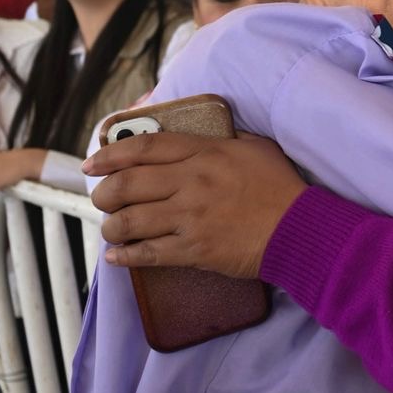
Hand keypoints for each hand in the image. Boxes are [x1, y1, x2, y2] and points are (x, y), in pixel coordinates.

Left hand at [85, 132, 304, 279]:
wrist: (299, 229)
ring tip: (112, 228)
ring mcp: (190, 218)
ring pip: (130, 220)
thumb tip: (204, 136)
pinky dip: (125, 256)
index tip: (93, 163)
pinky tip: (117, 256)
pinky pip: (147, 254)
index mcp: (205, 154)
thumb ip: (225, 139)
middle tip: (102, 199)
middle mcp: (191, 183)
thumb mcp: (256, 148)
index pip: (145, 148)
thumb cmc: (281, 188)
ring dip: (112, 226)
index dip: (111, 154)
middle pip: (127, 184)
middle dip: (104, 193)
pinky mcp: (194, 249)